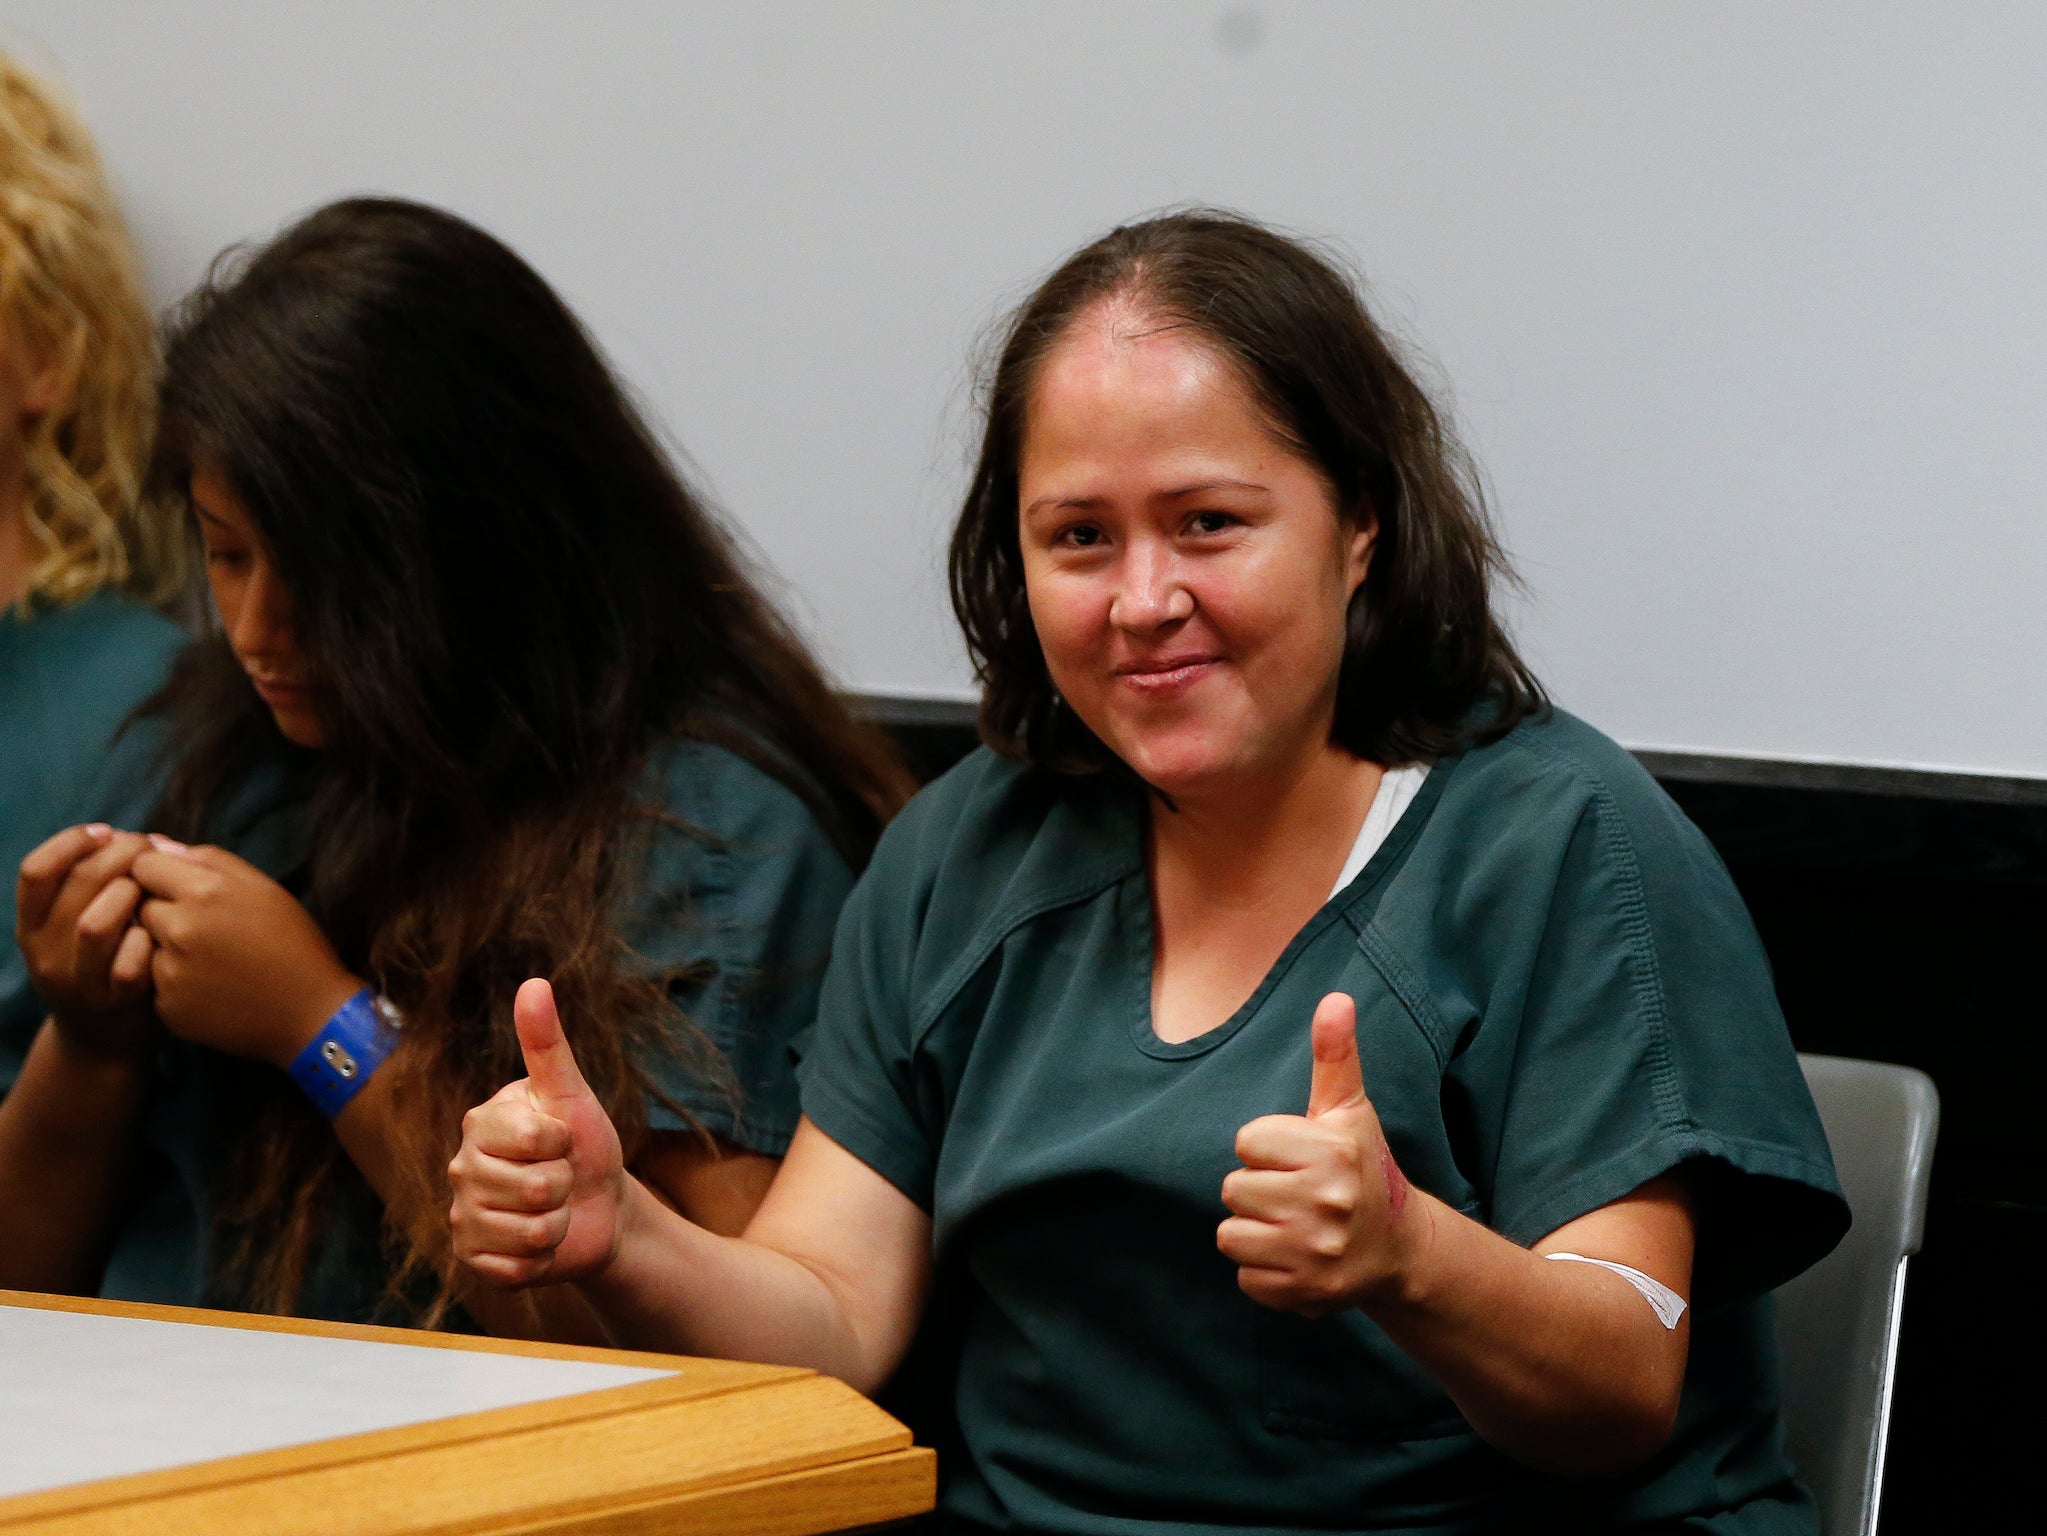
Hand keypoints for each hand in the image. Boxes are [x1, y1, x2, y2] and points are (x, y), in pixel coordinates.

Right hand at [16, 824, 159, 1054]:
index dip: (72, 842)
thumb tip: (144, 838)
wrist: (105, 1041)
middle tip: (151, 848)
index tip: (107, 831)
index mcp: (33, 926)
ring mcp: (76, 980)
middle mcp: (44, 952)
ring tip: (154, 889)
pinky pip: (129, 965)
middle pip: (75, 885)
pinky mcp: (112, 1003)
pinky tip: (163, 931)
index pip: (36, 871)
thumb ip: (95, 887)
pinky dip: (149, 941)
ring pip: (95, 925)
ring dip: (132, 896)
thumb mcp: (82, 925)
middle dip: (120, 855)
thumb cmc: (108, 963)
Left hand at [131, 838, 360, 1067]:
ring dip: (163, 946)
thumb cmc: (293, 942)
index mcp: (205, 890)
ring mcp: (169, 970)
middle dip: (160, 910)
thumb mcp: (264, 887)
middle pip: (138, 904)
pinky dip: (172, 980)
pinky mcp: (166, 1005)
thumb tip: (159, 844)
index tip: (179, 887)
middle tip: (201, 927)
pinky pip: (151, 981)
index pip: (143, 864)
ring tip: (206, 958)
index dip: (158, 873)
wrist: (310, 1012)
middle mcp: (179, 927)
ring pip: (141, 943)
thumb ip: (209, 859)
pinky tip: (207, 985)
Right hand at [448, 978, 628, 1287]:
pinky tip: (538, 1245)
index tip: (561, 1138)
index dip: (564, 1142)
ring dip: (558, 1225)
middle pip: (537, 1189)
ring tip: (552, 1210)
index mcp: (480, 1122)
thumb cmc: (584, 1143)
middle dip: (565, 1186)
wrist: (599, 1207)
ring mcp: (462, 1217)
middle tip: (559, 1178)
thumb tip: (534, 983)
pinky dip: (541, 1261)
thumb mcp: (572, 1094)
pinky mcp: (473, 1261)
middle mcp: (461, 1168)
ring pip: (531, 1232)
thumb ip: (548, 1045)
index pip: (537, 1138)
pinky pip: (515, 1270)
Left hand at [1218, 992, 1426, 1316]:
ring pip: (1230, 1235)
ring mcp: (1315, 1252)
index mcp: (1332, 1152)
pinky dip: (1263, 1272)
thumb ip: (1335, 1055)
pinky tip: (1294, 1258)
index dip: (1267, 1148)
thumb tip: (1335, 998)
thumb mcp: (1350, 1111)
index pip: (1247, 1141)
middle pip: (1233, 1190)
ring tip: (1290, 1226)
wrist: (1399, 1248)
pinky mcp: (1305, 1292)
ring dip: (1254, 1232)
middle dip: (1258, 1190)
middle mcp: (1326, 1203)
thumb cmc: (1362, 1168)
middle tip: (1296, 1195)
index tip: (1298, 1158)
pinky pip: (1245, 1278)